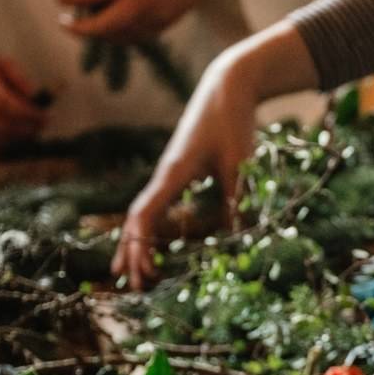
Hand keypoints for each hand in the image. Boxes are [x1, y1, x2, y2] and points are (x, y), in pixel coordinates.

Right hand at [0, 52, 46, 153]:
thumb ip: (18, 78)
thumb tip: (36, 94)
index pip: (8, 107)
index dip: (29, 115)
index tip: (45, 116)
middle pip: (3, 126)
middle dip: (27, 129)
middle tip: (41, 126)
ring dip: (17, 140)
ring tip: (31, 133)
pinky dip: (3, 148)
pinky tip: (15, 141)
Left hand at [59, 0, 219, 42]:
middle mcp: (141, 2)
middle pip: (103, 27)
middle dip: (81, 29)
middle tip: (66, 24)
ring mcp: (154, 17)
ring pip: (118, 36)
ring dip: (100, 33)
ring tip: (89, 23)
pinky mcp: (164, 26)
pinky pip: (134, 36)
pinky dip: (119, 34)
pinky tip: (111, 28)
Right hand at [114, 22, 318, 288]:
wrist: (227, 88)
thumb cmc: (233, 123)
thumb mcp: (241, 164)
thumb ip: (239, 200)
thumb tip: (240, 239)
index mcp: (174, 173)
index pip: (145, 215)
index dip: (140, 245)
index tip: (143, 272)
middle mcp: (165, 175)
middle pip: (138, 219)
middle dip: (132, 253)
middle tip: (132, 286)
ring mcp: (170, 174)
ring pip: (145, 213)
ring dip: (138, 243)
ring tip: (132, 272)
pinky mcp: (180, 171)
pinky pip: (158, 204)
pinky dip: (152, 227)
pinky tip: (154, 243)